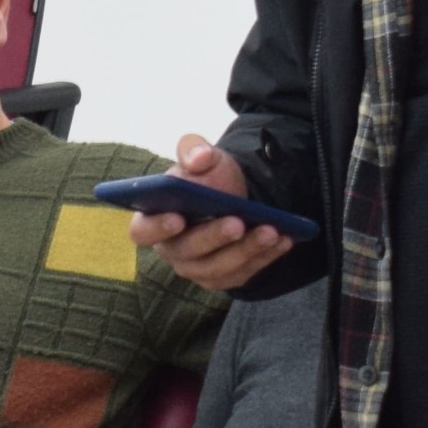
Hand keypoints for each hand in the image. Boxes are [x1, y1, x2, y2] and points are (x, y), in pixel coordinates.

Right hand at [125, 136, 294, 292]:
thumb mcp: (201, 155)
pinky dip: (265, 257)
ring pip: (218, 268)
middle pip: (187, 252)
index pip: (143, 231)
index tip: (177, 218)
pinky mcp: (224, 277)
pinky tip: (284, 239)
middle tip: (238, 222)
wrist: (234, 194)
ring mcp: (197, 268)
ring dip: (246, 250)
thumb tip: (199, 157)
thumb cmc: (207, 177)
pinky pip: (243, 273)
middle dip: (214, 238)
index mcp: (153, 219)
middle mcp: (171, 249)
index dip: (157, 228)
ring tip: (272, 230)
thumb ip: (193, 150)